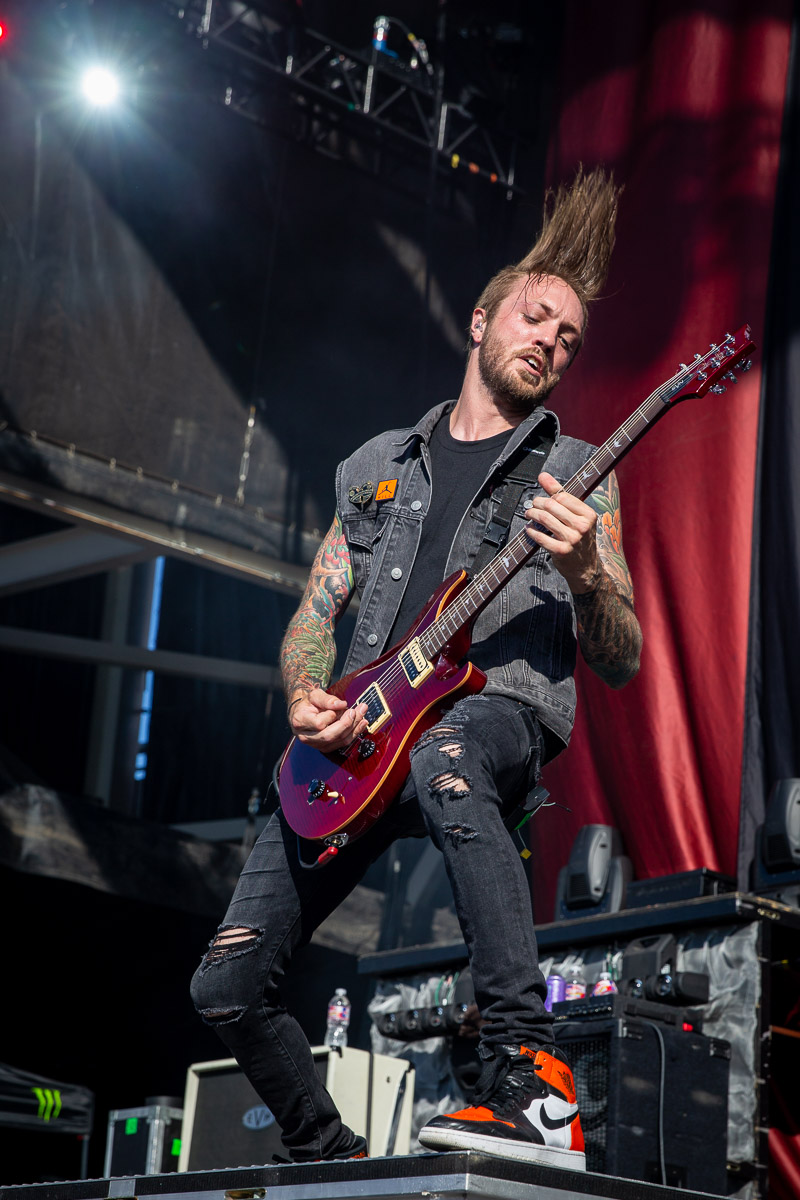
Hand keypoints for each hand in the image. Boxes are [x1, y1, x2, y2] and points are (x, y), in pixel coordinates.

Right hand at [288, 688, 368, 750]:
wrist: (303, 713)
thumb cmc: (308, 704)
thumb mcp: (315, 695)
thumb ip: (327, 699)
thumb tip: (342, 705)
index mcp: (300, 721)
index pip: (319, 724)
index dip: (331, 715)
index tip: (339, 706)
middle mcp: (306, 736)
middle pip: (329, 736)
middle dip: (346, 723)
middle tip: (356, 711)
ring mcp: (315, 744)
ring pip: (338, 741)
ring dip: (354, 728)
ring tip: (362, 715)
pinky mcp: (325, 747)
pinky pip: (342, 743)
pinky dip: (354, 733)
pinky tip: (361, 723)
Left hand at [524, 471, 601, 593]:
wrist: (586, 568)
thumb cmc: (579, 538)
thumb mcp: (577, 517)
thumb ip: (560, 494)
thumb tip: (543, 475)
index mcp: (588, 514)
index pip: (562, 497)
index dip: (547, 497)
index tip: (541, 500)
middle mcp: (582, 526)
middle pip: (552, 506)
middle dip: (537, 504)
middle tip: (531, 506)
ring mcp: (572, 539)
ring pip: (545, 519)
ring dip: (532, 515)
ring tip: (528, 515)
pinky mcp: (561, 551)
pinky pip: (540, 536)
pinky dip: (531, 531)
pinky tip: (529, 529)